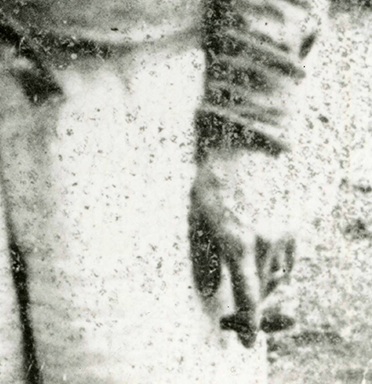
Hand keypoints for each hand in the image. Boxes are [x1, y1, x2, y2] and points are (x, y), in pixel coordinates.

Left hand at [191, 147, 297, 346]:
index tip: (248, 344)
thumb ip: (203, 258)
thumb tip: (210, 290)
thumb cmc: (212, 182)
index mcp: (238, 242)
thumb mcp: (196, 218)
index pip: (248, 297)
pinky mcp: (294, 226)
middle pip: (264, 293)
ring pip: (279, 280)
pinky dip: (276, 272)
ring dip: (264, 291)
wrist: (244, 147)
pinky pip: (288, 263)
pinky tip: (260, 265)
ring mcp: (283, 233)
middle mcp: (265, 241)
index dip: (249, 325)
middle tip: (235, 322)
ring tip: (245, 287)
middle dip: (252, 311)